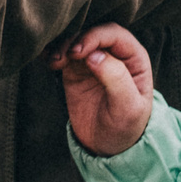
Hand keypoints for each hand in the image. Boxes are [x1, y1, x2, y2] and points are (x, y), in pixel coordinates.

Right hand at [54, 24, 153, 157]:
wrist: (108, 148)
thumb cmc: (126, 127)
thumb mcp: (128, 108)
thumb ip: (116, 79)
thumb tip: (95, 55)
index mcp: (134, 58)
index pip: (114, 34)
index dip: (94, 37)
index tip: (77, 52)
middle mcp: (114, 54)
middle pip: (92, 33)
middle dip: (76, 40)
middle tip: (62, 57)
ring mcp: (93, 61)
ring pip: (76, 41)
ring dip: (62, 46)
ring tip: (54, 62)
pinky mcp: (76, 71)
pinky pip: (63, 54)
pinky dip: (53, 53)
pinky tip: (46, 59)